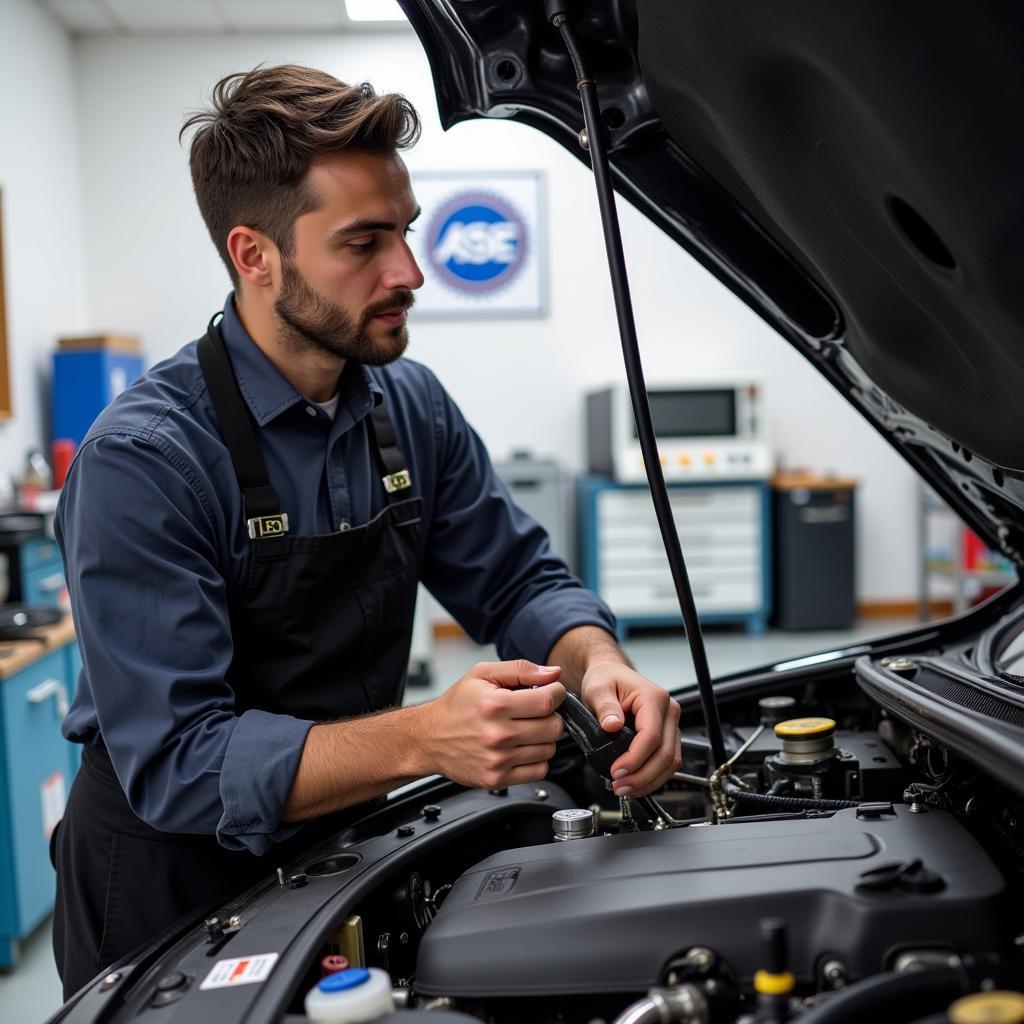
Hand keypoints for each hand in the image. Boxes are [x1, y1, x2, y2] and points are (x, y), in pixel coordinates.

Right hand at [420, 660, 565, 789]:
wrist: (429, 737)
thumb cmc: (456, 705)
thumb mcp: (482, 674)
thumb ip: (521, 669)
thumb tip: (553, 673)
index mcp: (495, 705)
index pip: (547, 702)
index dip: (556, 694)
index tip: (551, 692)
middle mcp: (497, 734)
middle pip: (553, 728)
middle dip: (552, 715)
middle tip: (538, 712)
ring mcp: (498, 760)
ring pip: (549, 750)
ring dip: (544, 738)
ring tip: (526, 729)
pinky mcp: (497, 779)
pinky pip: (539, 771)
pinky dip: (536, 759)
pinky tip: (522, 748)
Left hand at [580, 662, 680, 797]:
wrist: (611, 674)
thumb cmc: (607, 678)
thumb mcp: (598, 688)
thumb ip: (605, 706)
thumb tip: (611, 725)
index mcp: (654, 697)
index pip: (652, 735)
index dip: (635, 758)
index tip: (617, 771)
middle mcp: (668, 711)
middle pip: (665, 753)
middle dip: (642, 776)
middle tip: (620, 786)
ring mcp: (670, 724)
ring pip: (671, 762)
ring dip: (649, 781)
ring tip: (625, 789)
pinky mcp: (667, 735)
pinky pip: (666, 761)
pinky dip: (653, 777)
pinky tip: (635, 783)